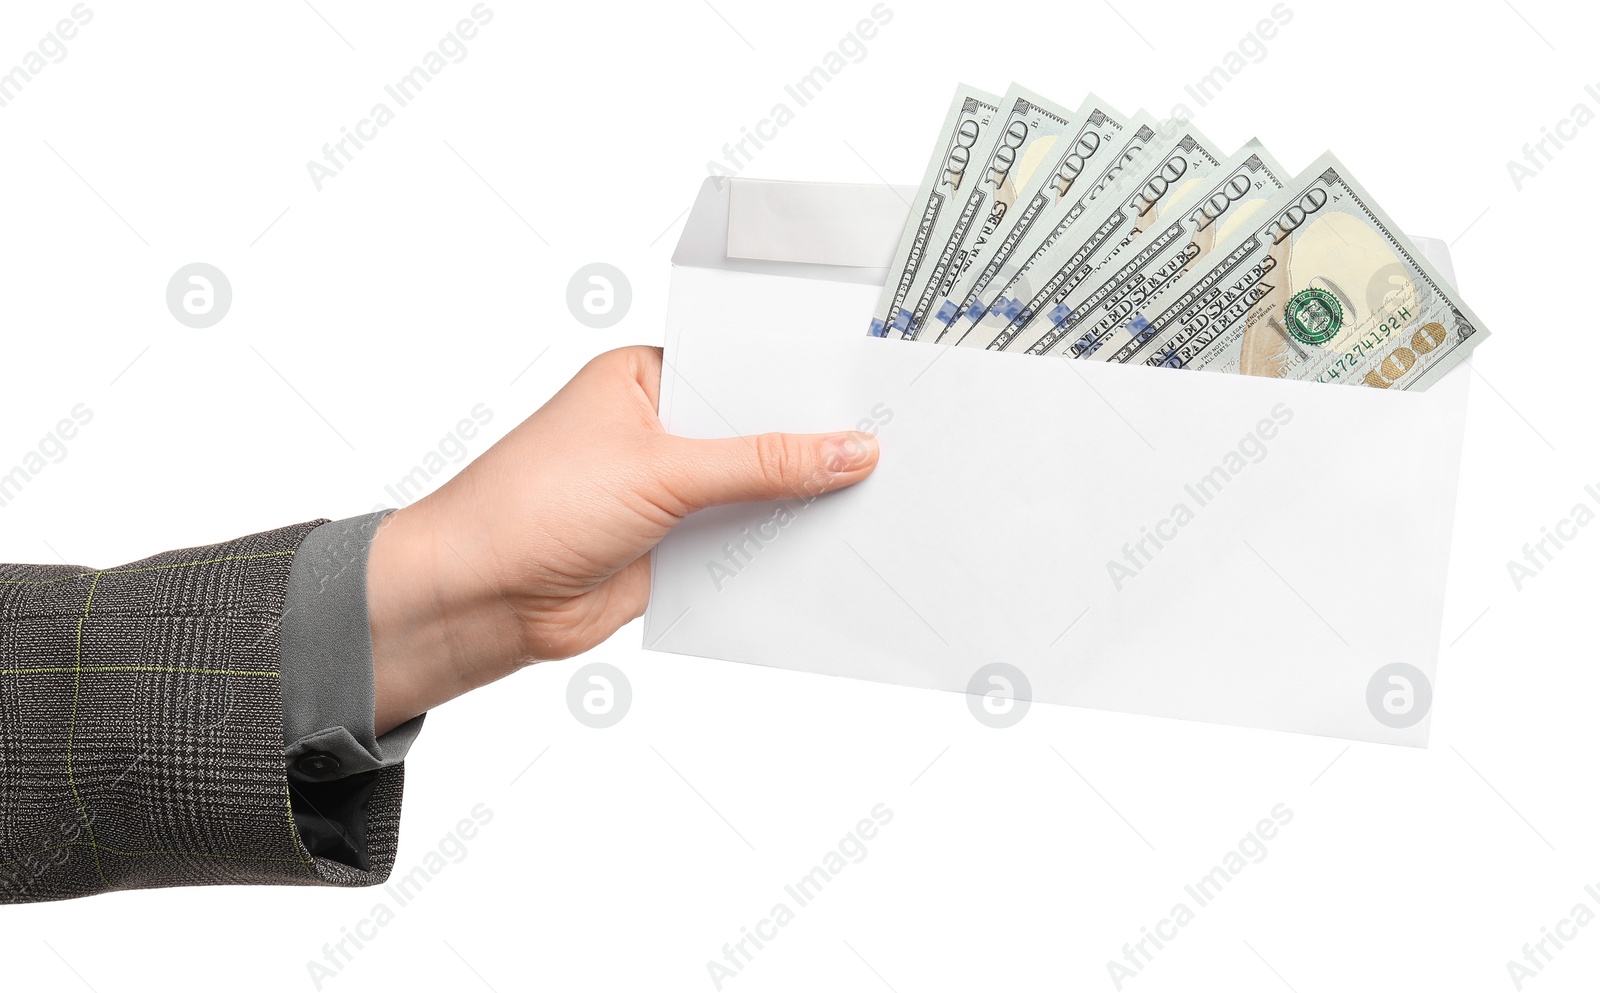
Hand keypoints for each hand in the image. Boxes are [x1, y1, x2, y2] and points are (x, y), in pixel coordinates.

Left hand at [365, 346, 879, 732]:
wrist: (476, 600)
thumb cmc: (533, 505)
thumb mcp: (661, 469)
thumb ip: (761, 463)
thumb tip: (848, 450)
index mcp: (644, 378)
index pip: (740, 368)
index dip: (801, 380)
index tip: (867, 387)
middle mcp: (656, 430)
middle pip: (752, 434)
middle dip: (808, 447)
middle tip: (888, 446)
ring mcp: (664, 493)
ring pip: (750, 495)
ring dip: (795, 505)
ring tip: (876, 501)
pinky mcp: (669, 551)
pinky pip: (737, 547)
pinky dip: (772, 552)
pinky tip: (825, 552)